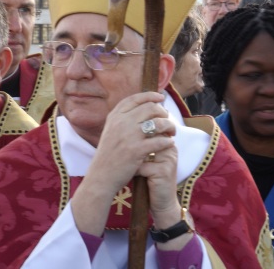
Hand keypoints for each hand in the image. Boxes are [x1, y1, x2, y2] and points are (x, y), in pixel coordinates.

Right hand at [72, 91, 176, 235]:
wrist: (101, 177)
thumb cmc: (109, 154)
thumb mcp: (111, 131)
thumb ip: (124, 118)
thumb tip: (145, 106)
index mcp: (115, 117)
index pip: (135, 98)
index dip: (150, 95)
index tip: (160, 97)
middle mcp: (121, 123)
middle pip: (150, 108)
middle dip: (163, 112)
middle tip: (168, 120)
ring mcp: (129, 136)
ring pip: (158, 123)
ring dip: (169, 126)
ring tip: (172, 132)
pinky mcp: (136, 151)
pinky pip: (160, 141)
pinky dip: (167, 141)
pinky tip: (170, 143)